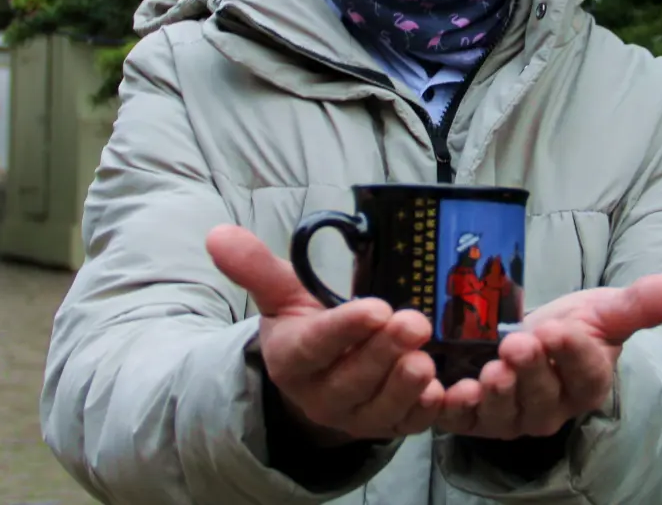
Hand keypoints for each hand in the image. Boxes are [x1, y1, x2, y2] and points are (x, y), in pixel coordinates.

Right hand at [205, 225, 445, 444]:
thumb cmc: (304, 325)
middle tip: (414, 323)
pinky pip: (407, 427)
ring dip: (405, 385)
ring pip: (380, 407)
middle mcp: (322, 394)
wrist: (318, 378)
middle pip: (353, 379)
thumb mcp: (281, 294)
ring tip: (426, 359)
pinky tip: (443, 394)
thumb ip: (255, 266)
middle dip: (383, 352)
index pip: (317, 345)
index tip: (376, 308)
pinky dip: (425, 413)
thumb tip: (218, 234)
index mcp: (293, 359)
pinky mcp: (388, 427)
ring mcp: (356, 415)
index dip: (345, 330)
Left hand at [435, 275, 661, 439]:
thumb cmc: (574, 327)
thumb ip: (637, 304)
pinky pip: (463, 421)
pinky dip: (452, 410)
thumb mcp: (604, 310)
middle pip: (543, 395)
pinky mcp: (475, 417)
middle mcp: (552, 407)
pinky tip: (442, 392)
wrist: (534, 340)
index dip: (573, 352)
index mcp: (588, 382)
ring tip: (490, 370)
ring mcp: (513, 416)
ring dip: (496, 393)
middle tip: (518, 342)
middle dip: (530, 370)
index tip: (562, 328)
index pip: (585, 372)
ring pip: (505, 413)